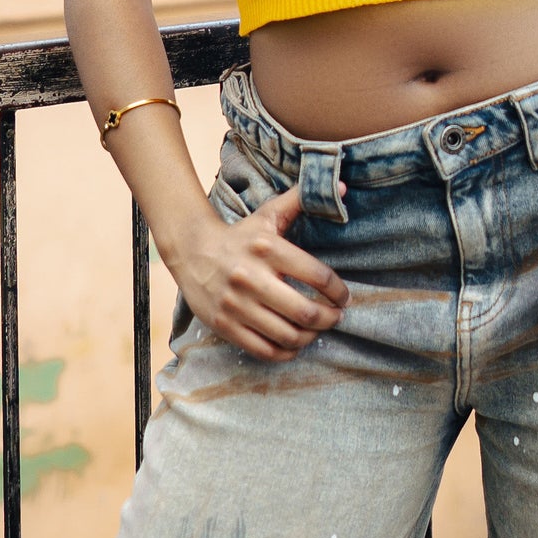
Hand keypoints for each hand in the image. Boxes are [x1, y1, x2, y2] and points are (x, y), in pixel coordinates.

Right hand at [169, 186, 349, 362]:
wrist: (192, 251)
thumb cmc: (240, 235)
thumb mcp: (269, 214)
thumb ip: (302, 199)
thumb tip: (341, 185)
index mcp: (268, 248)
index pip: (317, 275)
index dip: (338, 291)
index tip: (345, 298)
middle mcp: (252, 277)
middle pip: (305, 312)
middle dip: (329, 319)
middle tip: (336, 317)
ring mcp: (237, 305)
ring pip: (287, 335)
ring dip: (310, 337)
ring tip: (317, 330)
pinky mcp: (225, 325)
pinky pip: (264, 350)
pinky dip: (286, 352)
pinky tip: (294, 344)